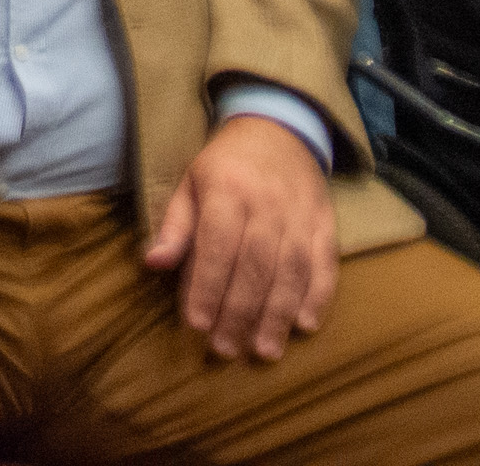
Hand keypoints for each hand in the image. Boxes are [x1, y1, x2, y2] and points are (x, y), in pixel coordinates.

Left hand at [141, 113, 332, 359]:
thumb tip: (153, 264)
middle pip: (256, 265)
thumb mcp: (190, 182)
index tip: (196, 325)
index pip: (218, 244)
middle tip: (225, 349)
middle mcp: (268, 203)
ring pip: (293, 270)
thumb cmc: (225, 165)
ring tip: (264, 351)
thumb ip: (175, 226)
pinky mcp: (325, 223)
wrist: (278, 127)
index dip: (207, 286)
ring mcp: (301, 214)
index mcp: (228, 190)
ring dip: (278, 315)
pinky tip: (305, 325)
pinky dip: (319, 297)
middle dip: (240, 312)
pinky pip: (326, 263)